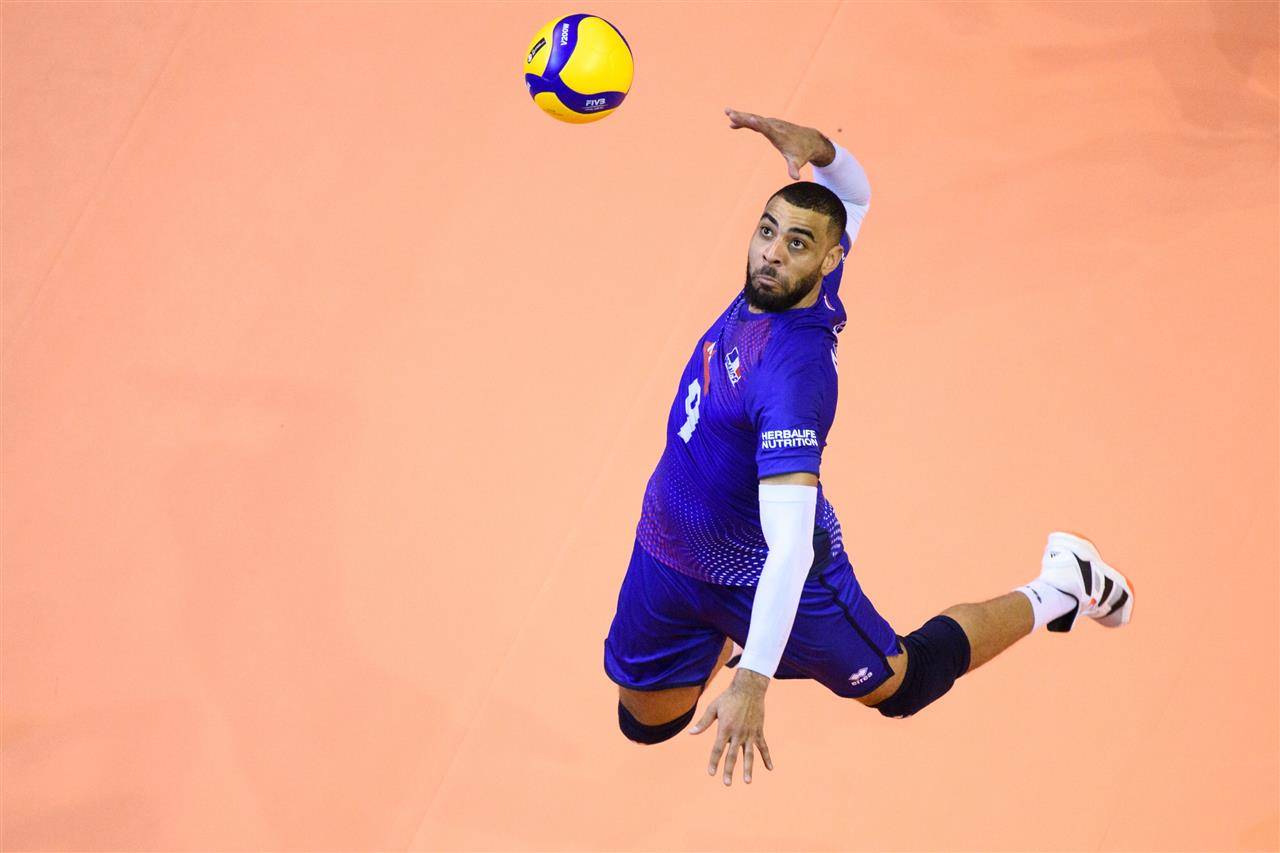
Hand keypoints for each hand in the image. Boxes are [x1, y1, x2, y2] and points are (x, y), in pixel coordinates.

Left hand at [688, 668, 773, 784]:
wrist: (749, 688)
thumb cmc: (728, 697)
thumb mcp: (713, 708)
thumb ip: (703, 722)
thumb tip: (690, 733)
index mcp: (725, 728)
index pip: (718, 749)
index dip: (714, 762)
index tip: (711, 773)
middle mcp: (738, 733)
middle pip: (732, 755)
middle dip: (729, 770)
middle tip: (727, 783)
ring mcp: (750, 733)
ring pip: (749, 754)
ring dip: (748, 768)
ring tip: (747, 781)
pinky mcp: (758, 731)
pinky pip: (763, 747)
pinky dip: (766, 758)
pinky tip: (769, 768)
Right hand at [725, 107, 835, 179]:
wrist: (810, 140)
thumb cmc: (802, 153)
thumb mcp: (798, 161)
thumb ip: (794, 168)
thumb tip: (796, 177)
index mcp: (779, 135)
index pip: (767, 128)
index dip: (758, 124)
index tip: (749, 118)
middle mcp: (774, 126)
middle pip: (757, 120)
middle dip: (744, 117)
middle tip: (730, 113)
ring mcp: (771, 124)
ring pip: (754, 118)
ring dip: (740, 116)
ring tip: (727, 112)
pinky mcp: (769, 124)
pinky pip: (754, 121)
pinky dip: (744, 121)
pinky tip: (732, 125)